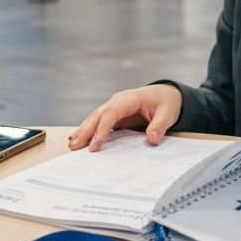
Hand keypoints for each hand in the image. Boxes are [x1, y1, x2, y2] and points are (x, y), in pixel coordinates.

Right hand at [68, 85, 182, 151]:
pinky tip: (77, 139)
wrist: (166, 94)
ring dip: (83, 131)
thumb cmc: (166, 102)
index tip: (95, 144)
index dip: (102, 129)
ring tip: (72, 145)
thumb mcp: (168, 113)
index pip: (111, 113)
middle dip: (86, 131)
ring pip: (95, 119)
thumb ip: (160, 126)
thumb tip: (152, 139)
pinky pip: (99, 123)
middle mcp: (117, 101)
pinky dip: (88, 131)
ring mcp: (114, 108)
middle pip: (98, 115)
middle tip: (75, 146)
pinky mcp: (114, 116)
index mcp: (129, 98)